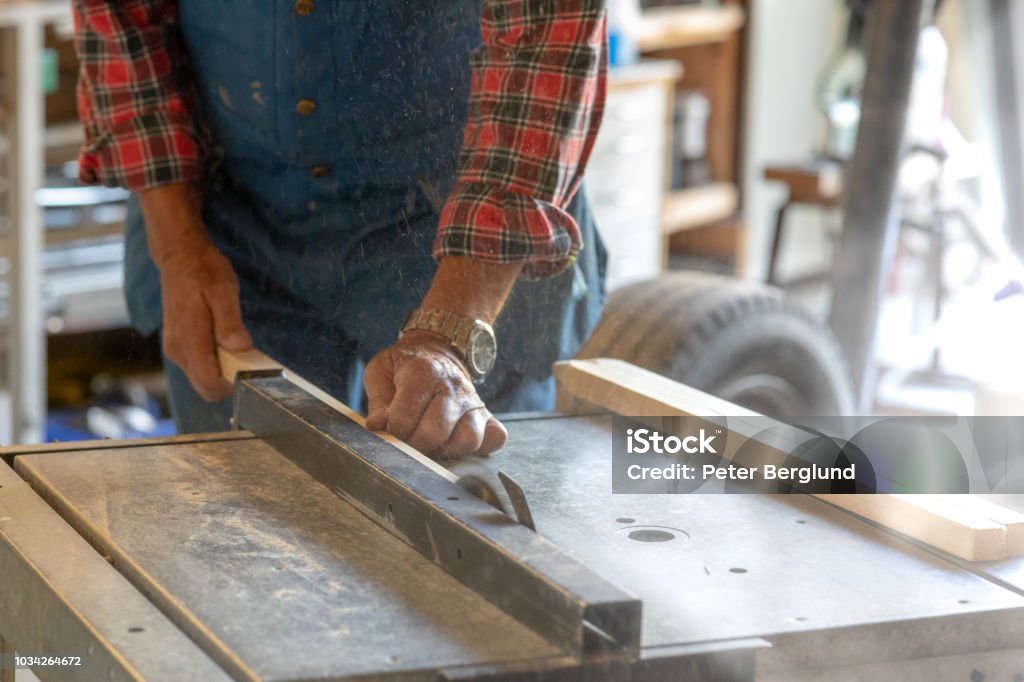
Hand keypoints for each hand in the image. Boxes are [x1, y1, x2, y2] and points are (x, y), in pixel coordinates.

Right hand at [139, 184, 251, 401]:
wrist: (179, 257)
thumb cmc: (203, 271)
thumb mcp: (223, 290)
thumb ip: (229, 321)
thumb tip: (240, 347)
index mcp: (190, 339)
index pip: (209, 382)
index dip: (232, 385)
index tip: (251, 372)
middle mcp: (178, 350)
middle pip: (205, 388)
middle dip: (228, 381)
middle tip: (247, 358)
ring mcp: (176, 350)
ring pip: (202, 379)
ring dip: (222, 372)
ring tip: (236, 345)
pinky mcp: (178, 347)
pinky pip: (199, 367)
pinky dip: (214, 363)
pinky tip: (225, 343)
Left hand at [364, 331, 506, 458]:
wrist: (438, 350)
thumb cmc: (406, 365)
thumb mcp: (381, 371)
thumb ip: (378, 400)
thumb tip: (377, 425)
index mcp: (423, 372)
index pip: (403, 419)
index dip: (393, 430)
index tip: (392, 426)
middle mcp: (452, 387)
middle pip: (435, 433)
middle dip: (416, 444)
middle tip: (410, 438)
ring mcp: (473, 401)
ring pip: (468, 439)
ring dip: (447, 449)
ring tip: (433, 443)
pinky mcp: (487, 414)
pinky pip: (495, 437)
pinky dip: (480, 447)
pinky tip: (458, 442)